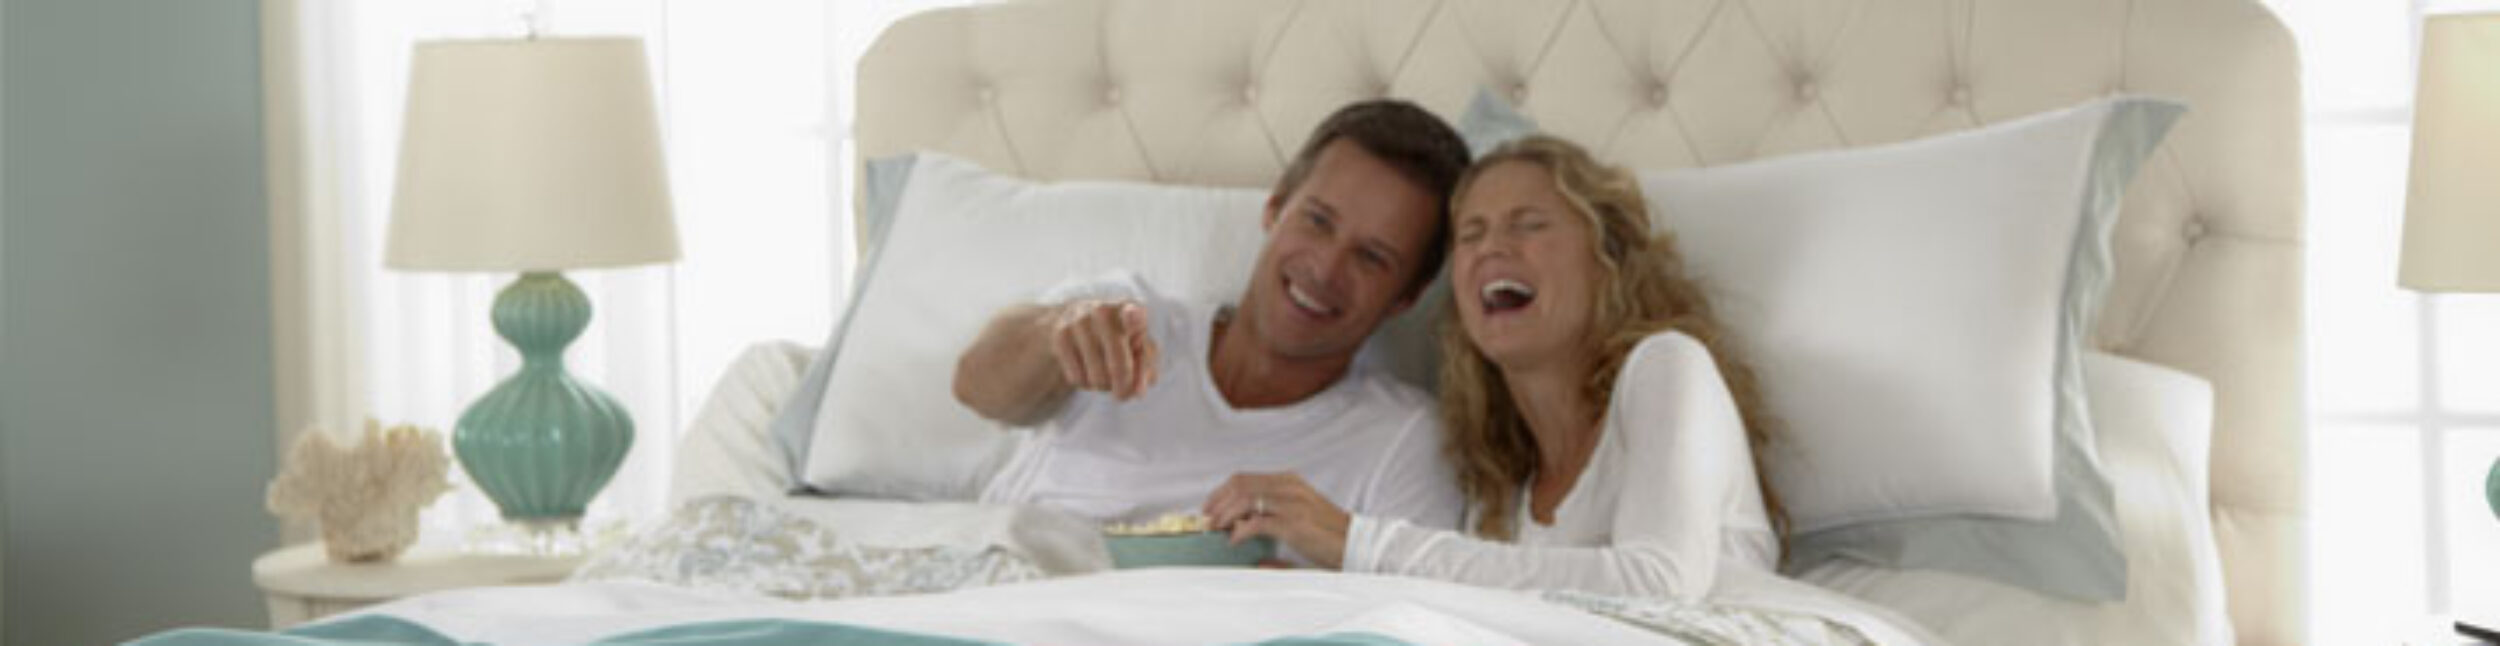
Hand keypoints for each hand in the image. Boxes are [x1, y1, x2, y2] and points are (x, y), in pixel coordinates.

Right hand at [1047, 299, 1159, 399]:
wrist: (1080, 320)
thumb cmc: (1121, 338)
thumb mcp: (1141, 349)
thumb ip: (1146, 369)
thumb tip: (1136, 391)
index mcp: (1130, 309)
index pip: (1133, 313)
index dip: (1134, 318)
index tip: (1134, 316)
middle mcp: (1104, 311)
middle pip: (1119, 365)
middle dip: (1124, 386)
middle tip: (1123, 395)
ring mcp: (1080, 321)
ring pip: (1098, 377)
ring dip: (1104, 385)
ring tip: (1104, 372)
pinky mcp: (1061, 336)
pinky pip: (1078, 377)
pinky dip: (1085, 383)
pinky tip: (1087, 369)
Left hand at [1202, 472, 1351, 568]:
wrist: (1356, 544)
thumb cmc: (1327, 534)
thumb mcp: (1298, 514)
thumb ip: (1271, 515)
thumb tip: (1240, 529)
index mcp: (1289, 481)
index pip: (1244, 478)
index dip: (1221, 492)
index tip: (1208, 508)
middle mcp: (1289, 486)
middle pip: (1240, 485)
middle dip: (1217, 502)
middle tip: (1206, 520)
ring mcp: (1292, 503)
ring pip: (1245, 499)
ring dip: (1224, 515)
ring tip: (1216, 529)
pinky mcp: (1294, 524)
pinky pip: (1257, 522)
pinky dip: (1240, 531)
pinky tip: (1234, 540)